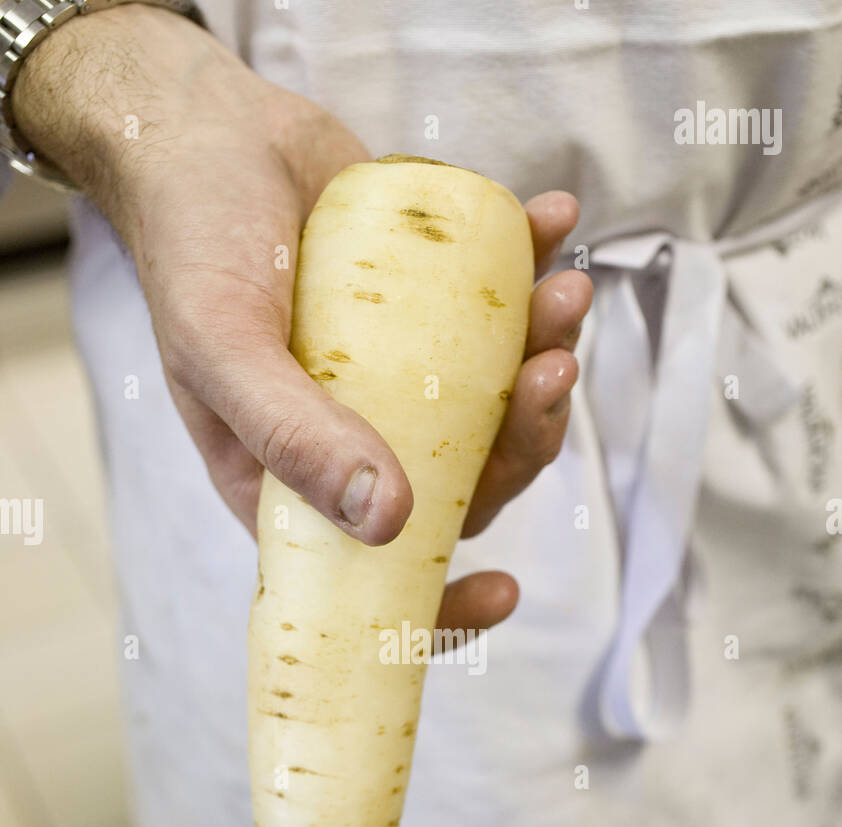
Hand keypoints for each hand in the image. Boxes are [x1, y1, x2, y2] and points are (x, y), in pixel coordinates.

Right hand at [12, 3, 591, 631]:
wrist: (207, 129)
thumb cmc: (194, 245)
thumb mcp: (223, 348)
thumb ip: (292, 436)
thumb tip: (388, 521)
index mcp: (300, 481)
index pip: (375, 569)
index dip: (440, 600)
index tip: (503, 593)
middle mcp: (361, 439)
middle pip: (468, 481)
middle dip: (526, 437)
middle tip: (550, 369)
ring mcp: (405, 375)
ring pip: (500, 403)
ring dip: (548, 352)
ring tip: (565, 289)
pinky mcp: (433, 307)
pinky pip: (501, 312)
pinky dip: (539, 268)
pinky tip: (554, 221)